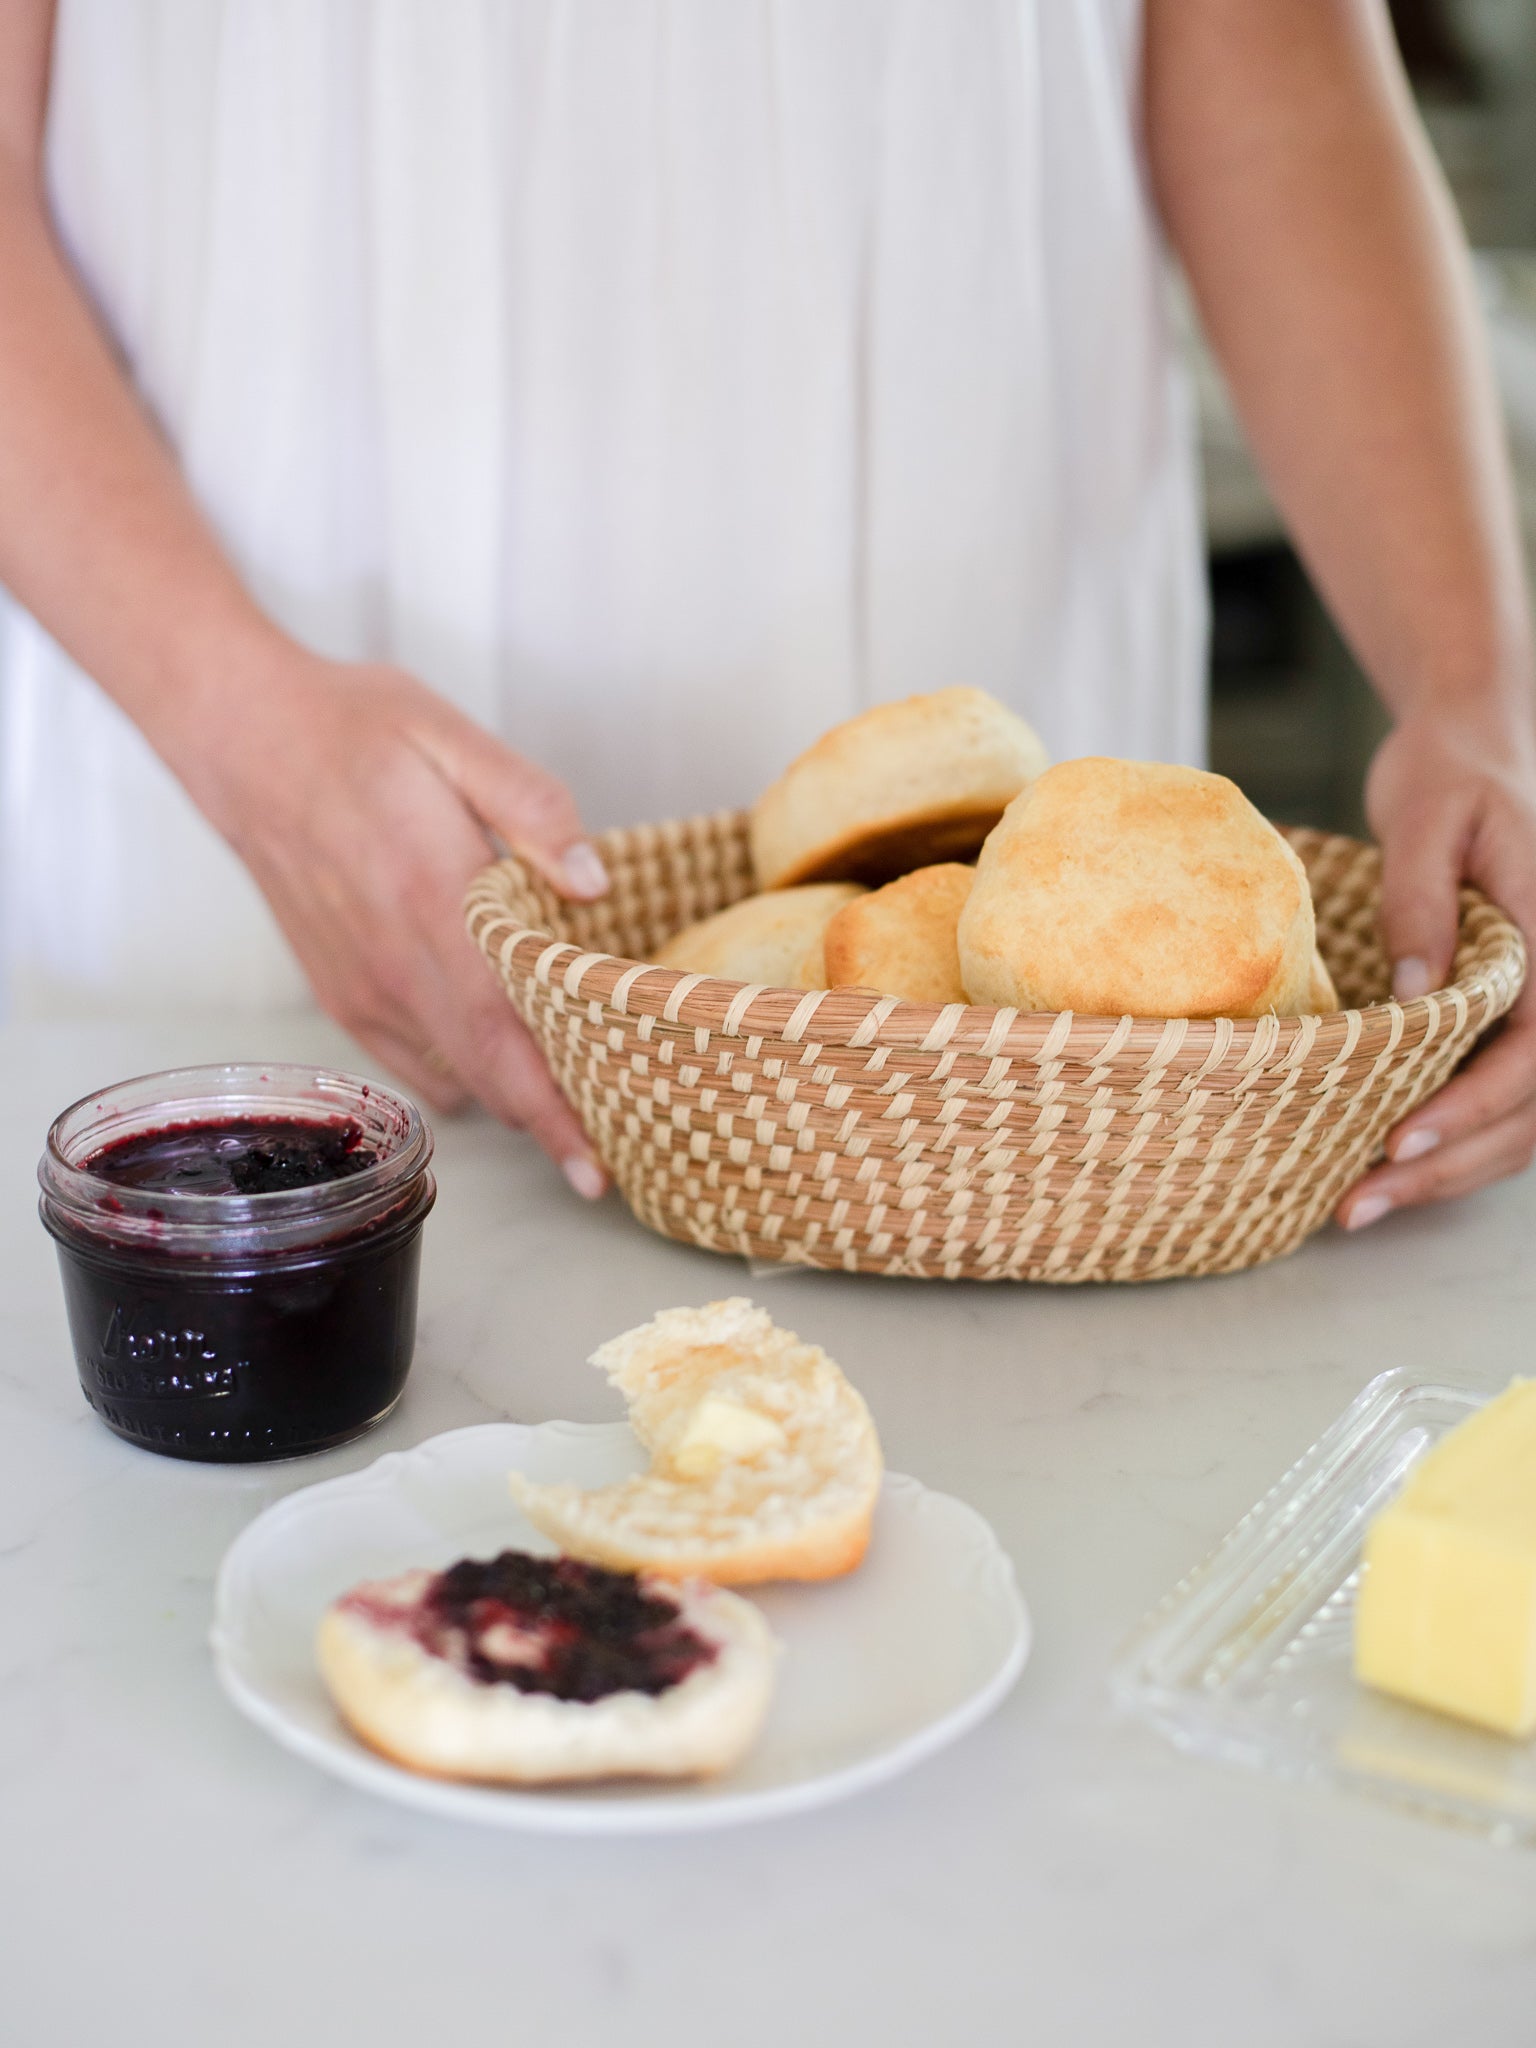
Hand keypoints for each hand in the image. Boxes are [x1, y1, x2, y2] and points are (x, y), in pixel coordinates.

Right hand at [181, 647, 610, 1195]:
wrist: (243, 740)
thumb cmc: (352, 733)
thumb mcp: (452, 740)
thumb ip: (532, 809)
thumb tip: (593, 880)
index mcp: (437, 903)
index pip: (507, 1036)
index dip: (554, 1111)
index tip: (595, 1167)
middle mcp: (398, 964)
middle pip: (487, 1079)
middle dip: (549, 1131)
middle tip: (602, 1162)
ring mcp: (364, 987)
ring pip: (453, 1077)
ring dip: (509, 1096)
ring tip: (567, 1097)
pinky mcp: (341, 992)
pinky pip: (412, 1061)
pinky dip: (461, 1072)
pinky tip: (495, 1049)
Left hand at [1338, 704, 1535, 1227]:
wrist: (1475, 744)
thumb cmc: (1452, 773)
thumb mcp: (1426, 820)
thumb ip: (1422, 904)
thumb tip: (1414, 995)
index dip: (1474, 1105)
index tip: (1401, 1139)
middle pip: (1532, 1108)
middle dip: (1448, 1165)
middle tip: (1357, 1205)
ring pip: (1523, 1121)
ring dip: (1448, 1171)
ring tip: (1358, 1207)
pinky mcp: (1519, 1016)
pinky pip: (1505, 1098)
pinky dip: (1454, 1143)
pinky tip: (1389, 1168)